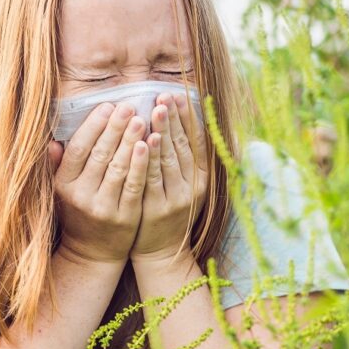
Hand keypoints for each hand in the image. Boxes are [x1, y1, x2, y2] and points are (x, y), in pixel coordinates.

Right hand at [48, 101, 148, 263]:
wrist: (92, 254)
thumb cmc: (78, 215)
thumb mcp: (61, 192)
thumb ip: (58, 166)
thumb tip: (52, 141)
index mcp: (64, 185)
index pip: (78, 148)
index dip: (93, 126)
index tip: (107, 105)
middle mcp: (81, 196)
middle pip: (100, 154)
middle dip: (115, 127)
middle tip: (128, 106)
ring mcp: (103, 207)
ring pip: (118, 168)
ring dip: (130, 141)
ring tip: (141, 119)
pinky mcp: (125, 217)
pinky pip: (134, 185)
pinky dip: (141, 164)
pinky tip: (149, 145)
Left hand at [129, 92, 208, 262]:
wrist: (162, 253)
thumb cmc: (172, 213)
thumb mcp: (188, 188)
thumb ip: (188, 159)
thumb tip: (190, 122)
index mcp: (203, 179)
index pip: (197, 142)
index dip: (189, 118)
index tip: (179, 95)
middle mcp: (193, 188)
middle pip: (183, 146)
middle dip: (174, 118)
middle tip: (165, 95)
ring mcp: (176, 199)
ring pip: (169, 159)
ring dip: (163, 132)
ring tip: (157, 109)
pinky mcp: (156, 209)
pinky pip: (152, 178)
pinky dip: (150, 158)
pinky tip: (145, 140)